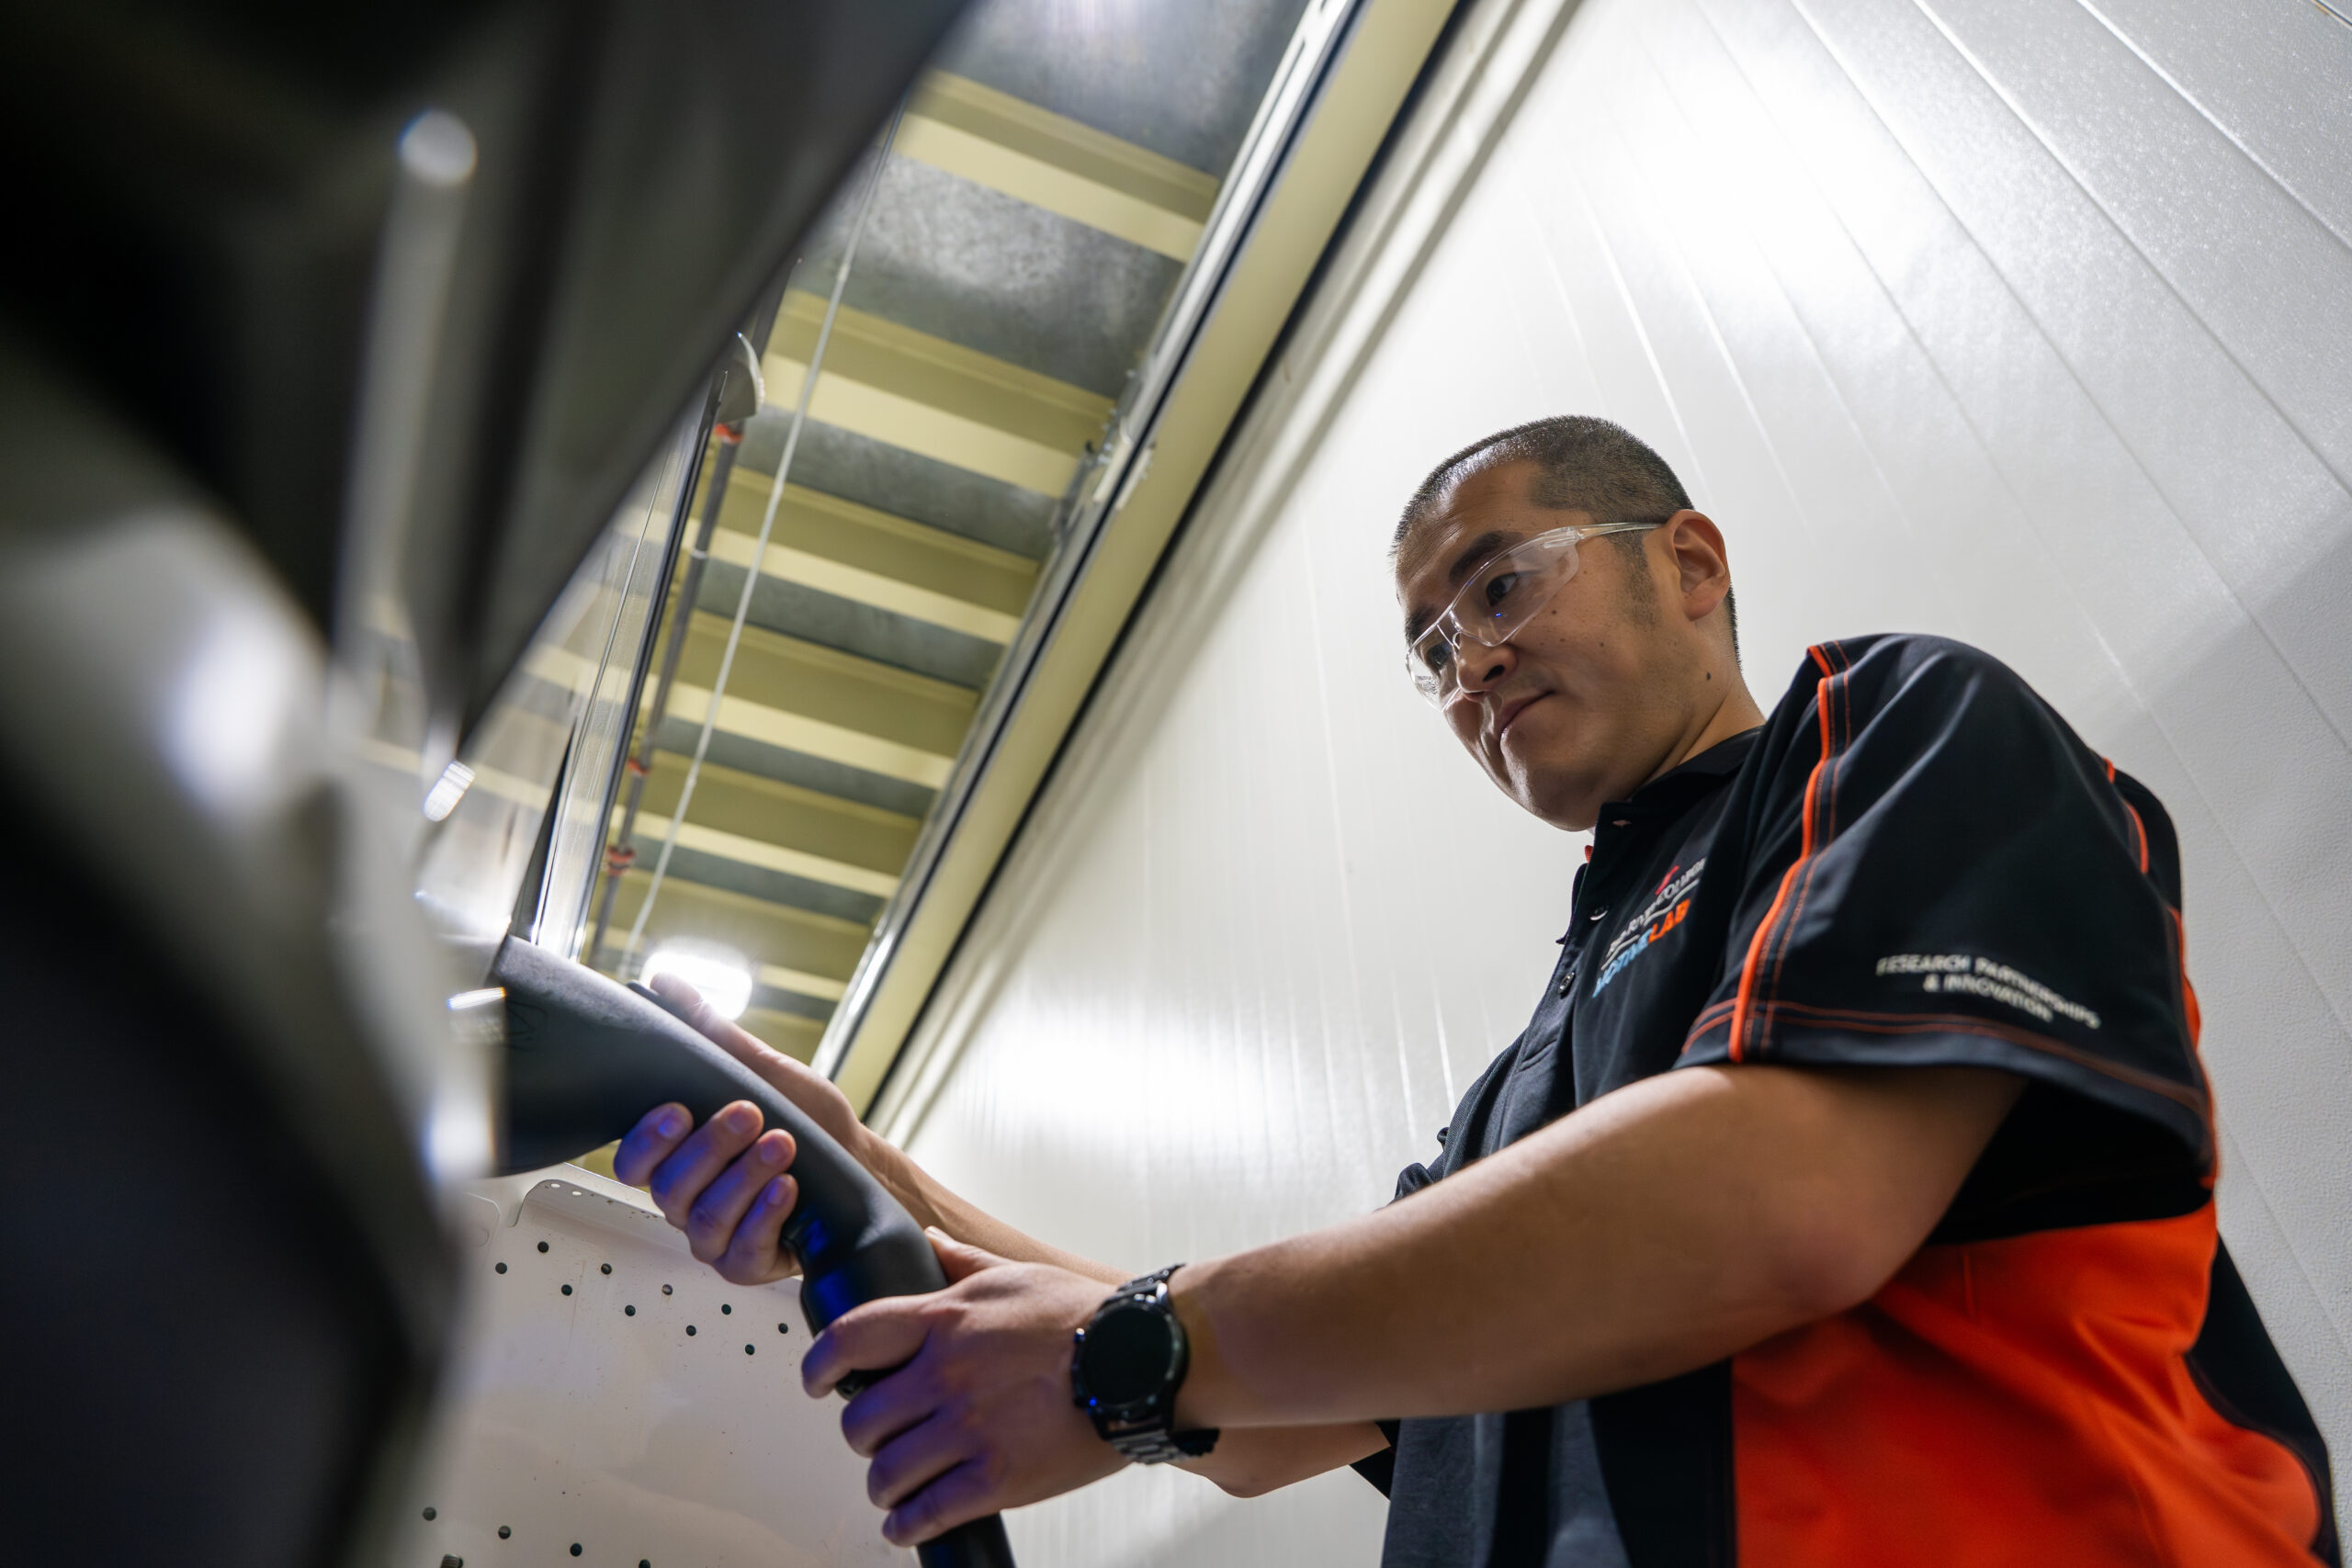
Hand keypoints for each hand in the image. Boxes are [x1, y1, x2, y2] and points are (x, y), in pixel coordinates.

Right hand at [611, 974, 881, 1285]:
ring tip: (782, 1144)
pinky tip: (788, 1188)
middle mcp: (688, 1199)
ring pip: (703, 1219)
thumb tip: (665, 983)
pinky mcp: (748, 1263)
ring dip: (744, 1177)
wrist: (861, 1163)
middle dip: (710, 1148)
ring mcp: (714, 1235)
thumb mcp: (763, 1071)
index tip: (681, 1108)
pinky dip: (765, 1215)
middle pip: (668, 1188)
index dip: (648, 1139)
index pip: (634, 1161)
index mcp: (679, 1156)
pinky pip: (742, 1251)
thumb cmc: (807, 1120)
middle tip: (750, 1113)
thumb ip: (712, 1035)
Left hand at [804, 1232, 1125, 1545]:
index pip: (850, 1339)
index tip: (814, 1380)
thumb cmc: (1085, 1316)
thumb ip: (963, 1263)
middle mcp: (947, 1373)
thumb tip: (931, 1244)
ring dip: (883, 1483)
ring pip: (885, 1471)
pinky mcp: (998, 1477)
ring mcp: (970, 1428)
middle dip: (861, 1432)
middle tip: (875, 1437)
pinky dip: (906, 1524)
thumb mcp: (1016, 1275)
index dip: (818, 1366)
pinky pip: (926, 1513)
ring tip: (894, 1483)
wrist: (1142, 1362)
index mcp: (946, 1319)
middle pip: (859, 1417)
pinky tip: (908, 1521)